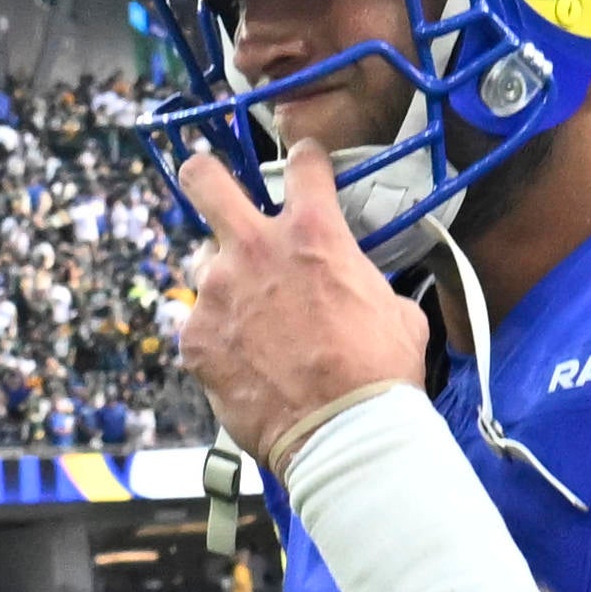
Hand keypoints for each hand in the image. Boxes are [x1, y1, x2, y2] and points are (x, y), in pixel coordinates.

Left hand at [171, 143, 431, 450]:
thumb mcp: (395, 310)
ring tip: (245, 315)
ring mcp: (218, 292)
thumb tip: (357, 287)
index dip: (306, 160)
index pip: (303, 165)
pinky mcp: (195, 338)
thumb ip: (361, 282)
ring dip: (221, 280)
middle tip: (204, 178)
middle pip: (206, 180)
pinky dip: (217, 338)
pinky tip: (242, 362)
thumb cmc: (378, 372)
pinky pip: (199, 325)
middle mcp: (256, 249)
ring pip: (201, 263)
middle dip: (203, 174)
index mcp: (313, 233)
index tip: (304, 165)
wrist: (342, 432)